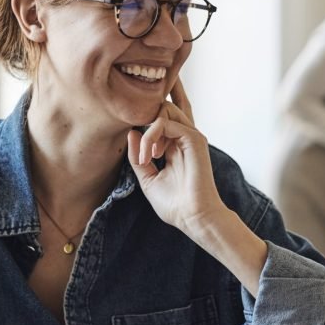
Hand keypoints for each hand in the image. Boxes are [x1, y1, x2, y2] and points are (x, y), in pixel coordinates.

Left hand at [127, 79, 223, 239]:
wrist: (192, 217)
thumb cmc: (174, 204)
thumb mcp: (147, 177)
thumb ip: (138, 156)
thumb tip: (131, 132)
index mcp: (174, 146)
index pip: (160, 119)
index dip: (142, 122)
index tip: (136, 151)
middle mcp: (183, 138)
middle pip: (163, 107)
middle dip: (143, 117)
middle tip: (141, 151)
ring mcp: (190, 136)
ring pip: (163, 109)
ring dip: (146, 131)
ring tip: (146, 157)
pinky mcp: (193, 138)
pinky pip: (165, 123)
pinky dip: (150, 137)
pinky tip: (151, 156)